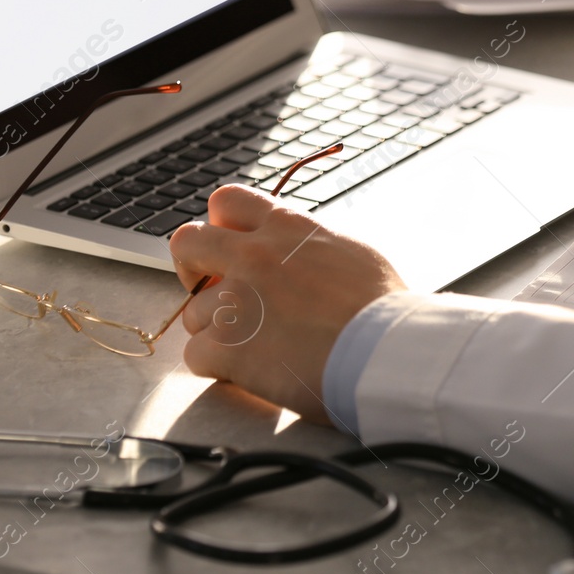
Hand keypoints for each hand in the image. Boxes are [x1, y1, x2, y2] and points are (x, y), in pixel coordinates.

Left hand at [168, 186, 405, 419]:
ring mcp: (235, 300)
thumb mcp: (350, 251)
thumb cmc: (381, 309)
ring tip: (254, 348)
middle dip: (192, 268)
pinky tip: (248, 372)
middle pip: (187, 242)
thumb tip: (301, 252)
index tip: (232, 247)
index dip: (221, 225)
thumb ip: (310, 245)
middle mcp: (253, 255)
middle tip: (211, 292)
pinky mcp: (227, 346)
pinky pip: (195, 356)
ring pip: (193, 312)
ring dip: (217, 331)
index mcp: (286, 227)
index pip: (227, 201)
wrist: (385, 351)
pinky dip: (218, 368)